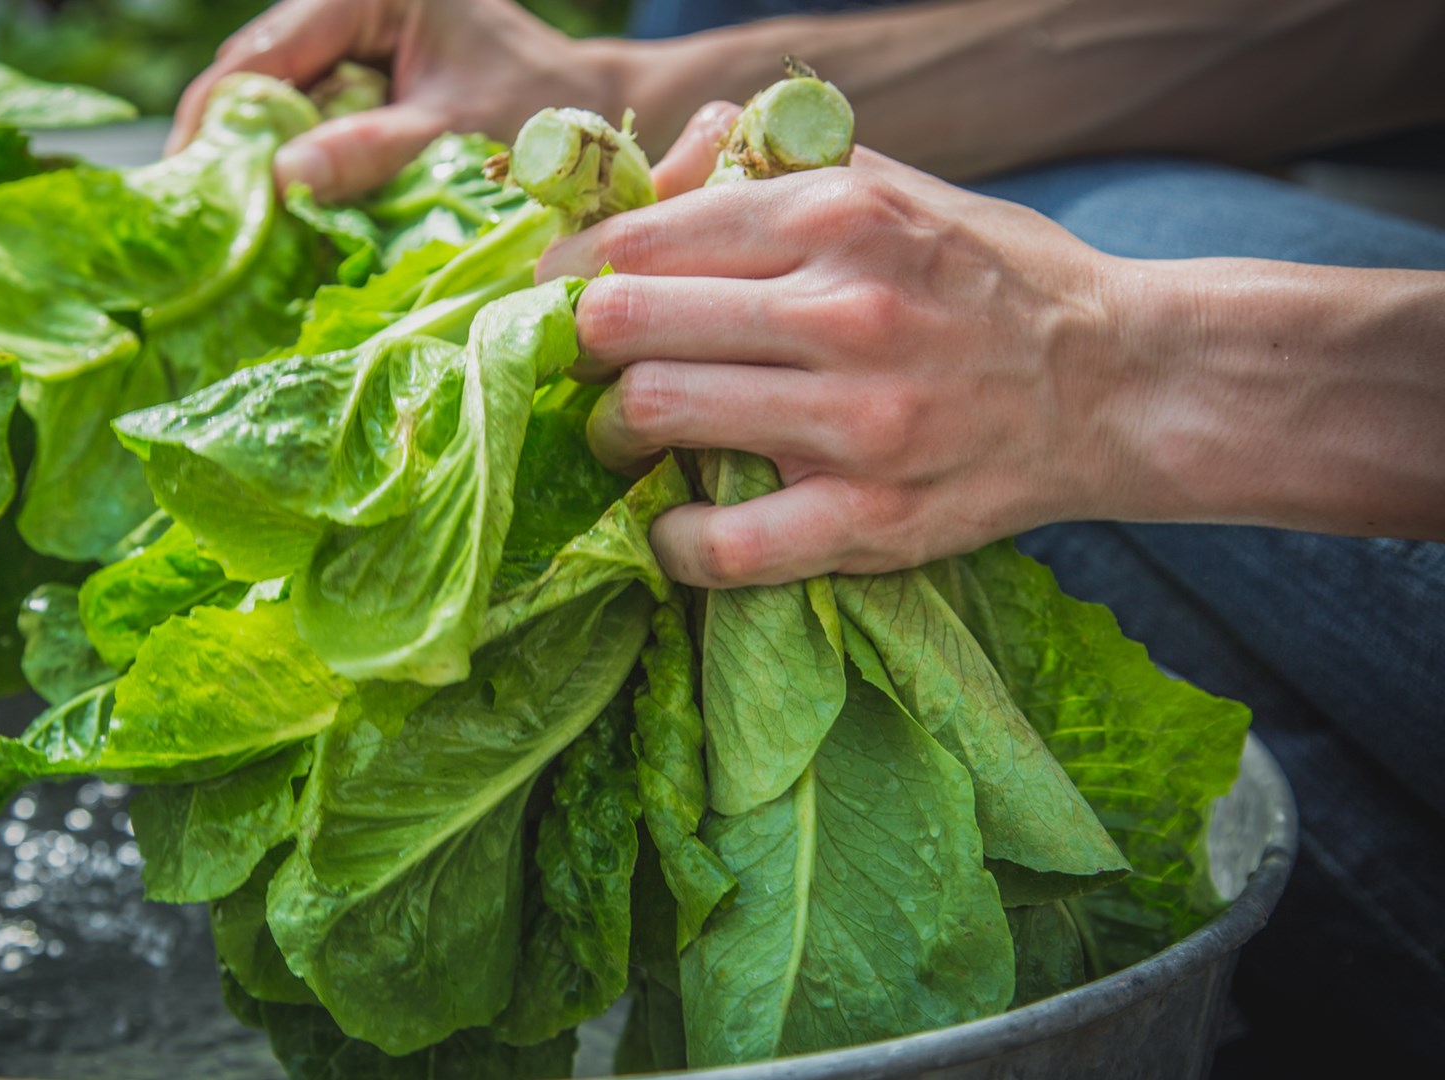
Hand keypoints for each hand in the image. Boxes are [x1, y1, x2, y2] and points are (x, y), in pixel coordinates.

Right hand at [170, 0, 630, 201]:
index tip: (184, 188)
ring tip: (234, 231)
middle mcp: (343, 10)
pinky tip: (285, 220)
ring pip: (276, 108)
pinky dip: (300, 173)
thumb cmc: (544, 110)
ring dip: (263, 167)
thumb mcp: (457, 131)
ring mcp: (346, 47)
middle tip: (202, 225)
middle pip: (255, 81)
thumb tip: (282, 179)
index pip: (260, 57)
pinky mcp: (357, 87)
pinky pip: (309, 128)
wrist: (592, 114)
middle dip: (232, 149)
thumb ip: (374, 151)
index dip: (214, 122)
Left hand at [540, 116, 1135, 586]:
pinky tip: (672, 527)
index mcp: (835, 216)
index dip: (568, 270)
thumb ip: (767, 166)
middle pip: (623, 321)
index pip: (638, 236)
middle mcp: (842, 310)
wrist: (1121, 382)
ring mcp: (859, 422)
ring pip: (656, 413)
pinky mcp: (875, 519)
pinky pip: (725, 545)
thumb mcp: (891, 187)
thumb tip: (657, 168)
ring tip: (624, 433)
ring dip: (610, 431)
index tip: (554, 297)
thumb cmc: (987, 279)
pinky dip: (672, 542)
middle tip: (579, 365)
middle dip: (575, 346)